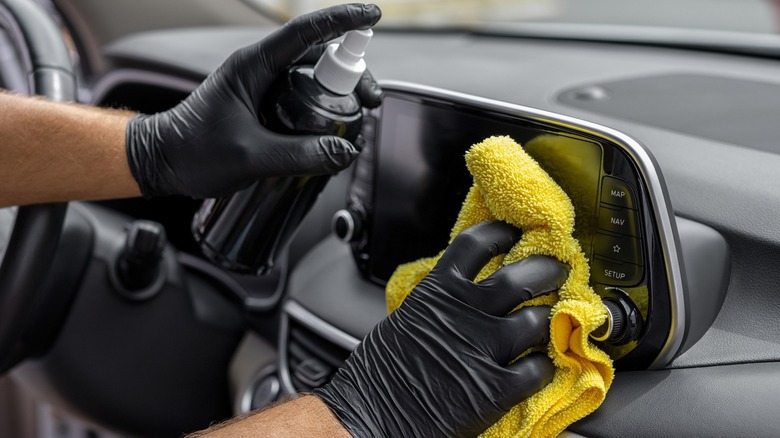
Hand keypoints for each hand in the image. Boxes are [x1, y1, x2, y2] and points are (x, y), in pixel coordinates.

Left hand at [125, 4, 381, 197]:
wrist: (164, 162)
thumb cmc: (194, 153)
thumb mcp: (250, 156)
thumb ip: (299, 154)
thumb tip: (344, 151)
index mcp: (252, 66)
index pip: (305, 32)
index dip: (342, 20)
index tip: (372, 16)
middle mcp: (259, 68)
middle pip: (318, 55)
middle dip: (351, 72)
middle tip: (370, 102)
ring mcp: (262, 84)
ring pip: (312, 76)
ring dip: (339, 91)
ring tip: (357, 118)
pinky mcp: (264, 103)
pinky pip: (301, 95)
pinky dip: (322, 105)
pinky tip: (333, 126)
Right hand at [315, 220, 568, 436]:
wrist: (369, 417)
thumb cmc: (379, 374)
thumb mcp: (404, 320)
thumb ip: (437, 304)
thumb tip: (459, 296)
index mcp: (437, 292)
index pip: (476, 245)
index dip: (502, 233)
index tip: (516, 232)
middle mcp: (464, 313)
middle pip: (520, 277)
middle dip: (546, 270)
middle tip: (558, 270)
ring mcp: (483, 349)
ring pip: (537, 320)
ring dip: (550, 320)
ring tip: (553, 321)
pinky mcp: (495, 388)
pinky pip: (538, 369)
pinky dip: (545, 366)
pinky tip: (541, 366)